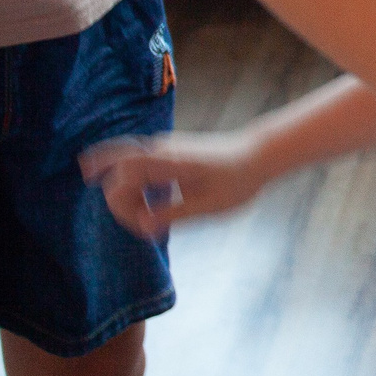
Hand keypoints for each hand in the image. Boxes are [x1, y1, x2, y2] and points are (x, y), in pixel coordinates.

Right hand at [79, 128, 264, 241]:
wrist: (258, 154)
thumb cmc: (238, 181)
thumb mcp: (210, 205)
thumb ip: (175, 214)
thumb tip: (143, 226)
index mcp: (170, 161)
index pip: (123, 180)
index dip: (123, 207)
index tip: (144, 228)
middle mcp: (162, 149)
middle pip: (117, 168)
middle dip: (119, 200)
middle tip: (141, 225)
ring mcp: (164, 148)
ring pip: (124, 163)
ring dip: (125, 191)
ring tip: (141, 217)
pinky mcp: (169, 152)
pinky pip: (137, 164)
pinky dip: (133, 184)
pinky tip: (141, 203)